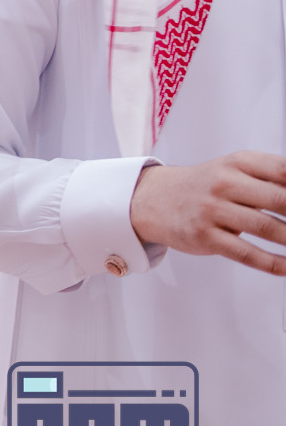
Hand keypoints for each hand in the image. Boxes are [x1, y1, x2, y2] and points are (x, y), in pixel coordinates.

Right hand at [130, 154, 285, 275]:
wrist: (152, 199)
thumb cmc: (204, 186)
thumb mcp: (234, 169)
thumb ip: (270, 176)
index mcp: (238, 163)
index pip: (283, 170)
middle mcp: (224, 183)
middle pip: (280, 199)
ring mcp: (213, 210)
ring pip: (266, 228)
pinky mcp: (205, 237)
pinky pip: (246, 253)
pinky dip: (273, 263)